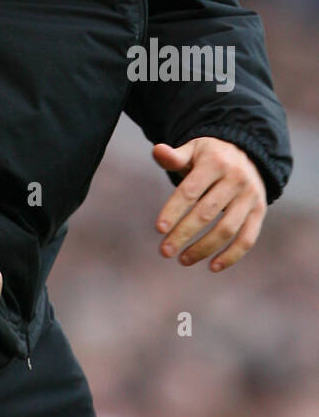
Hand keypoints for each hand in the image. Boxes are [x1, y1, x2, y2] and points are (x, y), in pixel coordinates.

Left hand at [152, 138, 266, 271]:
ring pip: (227, 229)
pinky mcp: (260, 211)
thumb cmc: (209, 155)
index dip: (174, 210)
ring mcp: (250, 196)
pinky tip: (212, 266)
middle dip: (184, 234)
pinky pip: (247, 238)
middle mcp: (235, 178)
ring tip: (183, 259)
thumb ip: (174, 156)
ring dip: (204, 248)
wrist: (246, 151)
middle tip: (165, 251)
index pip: (190, 190)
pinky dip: (232, 256)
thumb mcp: (193, 149)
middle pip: (207, 213)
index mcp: (214, 162)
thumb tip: (157, 150)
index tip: (159, 229)